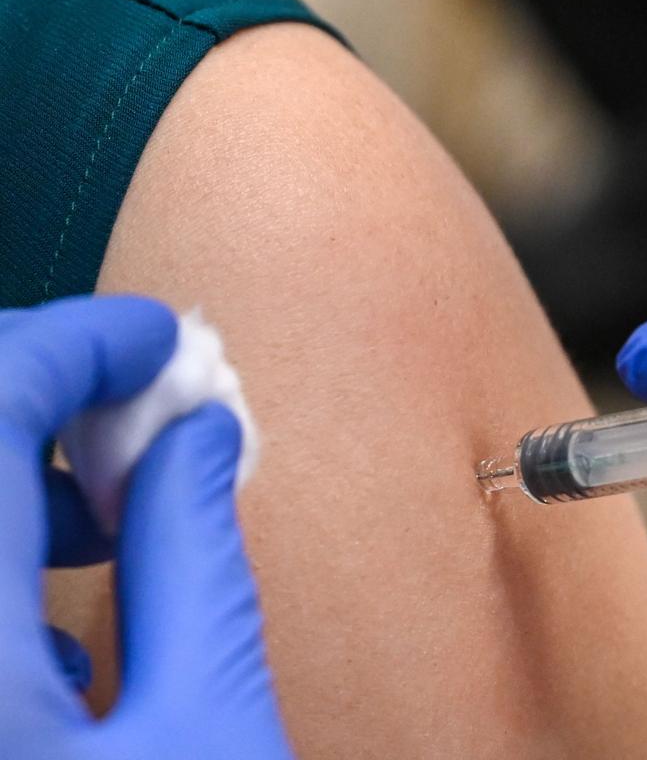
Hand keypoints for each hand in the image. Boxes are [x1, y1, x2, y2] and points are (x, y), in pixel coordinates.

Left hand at [0, 297, 290, 758]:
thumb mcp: (214, 730)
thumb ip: (195, 566)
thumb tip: (201, 437)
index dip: (74, 343)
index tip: (158, 337)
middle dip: (46, 389)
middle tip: (142, 409)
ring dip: (24, 465)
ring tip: (117, 512)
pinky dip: (6, 541)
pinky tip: (61, 612)